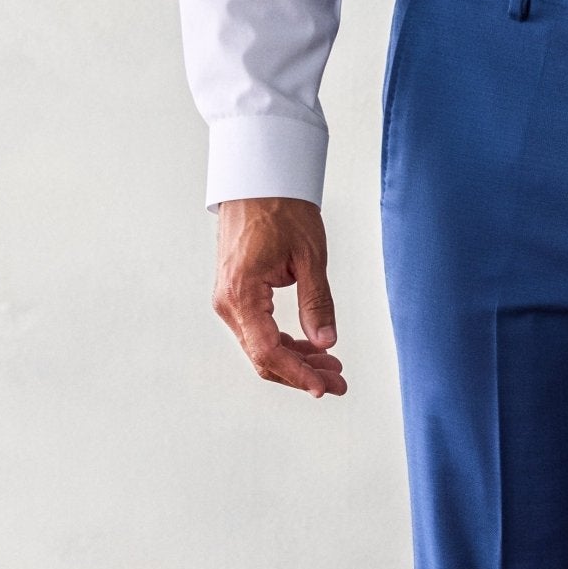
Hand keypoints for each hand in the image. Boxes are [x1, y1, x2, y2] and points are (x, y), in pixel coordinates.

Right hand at [212, 197, 347, 398]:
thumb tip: (326, 343)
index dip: (297, 374)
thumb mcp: (309, 257)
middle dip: (302, 374)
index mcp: (241, 293)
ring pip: (262, 348)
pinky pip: (260, 332)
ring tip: (333, 369)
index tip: (323, 388)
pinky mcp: (236, 296)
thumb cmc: (281, 209)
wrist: (258, 180)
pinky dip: (286, 345)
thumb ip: (317, 303)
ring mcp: (229, 300)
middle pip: (263, 357)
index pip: (268, 350)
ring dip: (297, 362)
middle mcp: (228, 302)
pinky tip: (314, 350)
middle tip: (340, 383)